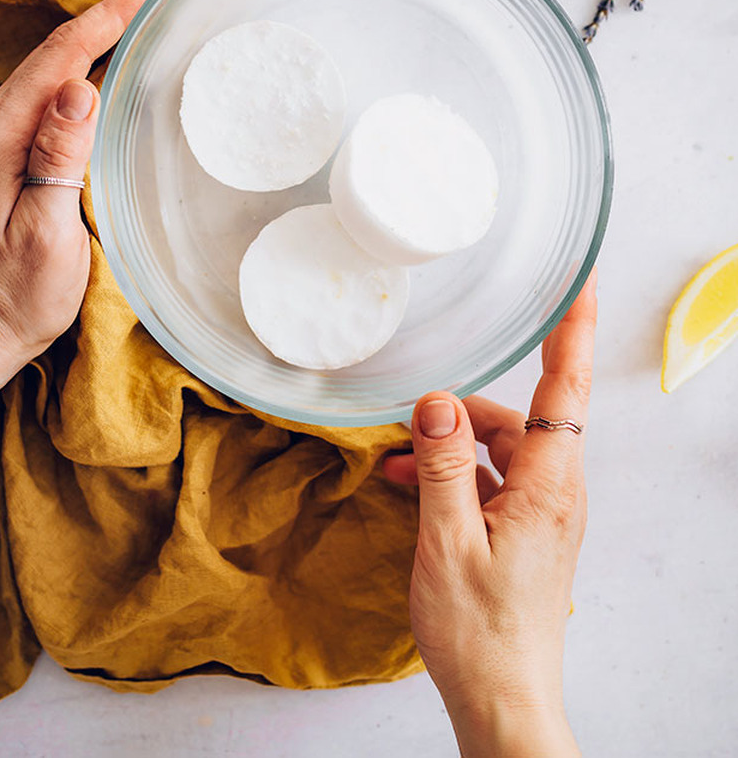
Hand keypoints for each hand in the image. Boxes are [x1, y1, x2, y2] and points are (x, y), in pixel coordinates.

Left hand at [0, 0, 162, 424]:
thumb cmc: (19, 294)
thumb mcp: (47, 236)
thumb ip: (58, 160)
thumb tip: (79, 90)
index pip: (60, 60)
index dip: (107, 18)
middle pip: (51, 53)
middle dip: (104, 16)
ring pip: (46, 68)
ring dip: (92, 38)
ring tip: (138, 18)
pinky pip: (42, 92)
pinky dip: (77, 67)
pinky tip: (104, 66)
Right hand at [383, 273, 596, 757]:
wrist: (502, 702)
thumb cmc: (480, 634)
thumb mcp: (447, 543)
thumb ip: (443, 465)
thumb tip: (436, 400)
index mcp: (549, 486)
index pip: (568, 388)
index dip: (573, 328)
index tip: (580, 279)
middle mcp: (555, 492)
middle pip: (519, 418)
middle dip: (464, 412)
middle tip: (411, 419)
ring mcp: (542, 512)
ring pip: (501, 450)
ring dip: (451, 448)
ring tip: (401, 463)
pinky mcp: (525, 531)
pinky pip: (492, 482)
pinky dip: (454, 477)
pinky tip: (414, 485)